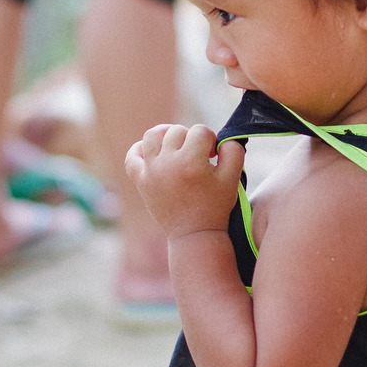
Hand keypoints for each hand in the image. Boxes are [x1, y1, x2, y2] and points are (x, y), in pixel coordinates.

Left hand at [125, 123, 244, 239]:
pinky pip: (132, 156)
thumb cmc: (215, 206)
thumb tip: (221, 139)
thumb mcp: (232, 179)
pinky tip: (154, 153)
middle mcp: (168, 163)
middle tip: (199, 157)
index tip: (213, 156)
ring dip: (166, 135)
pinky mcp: (141, 181)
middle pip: (177, 131)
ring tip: (177, 146)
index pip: (200, 131)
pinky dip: (140, 149)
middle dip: (191, 139)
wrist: (194, 235)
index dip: (210, 140)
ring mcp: (151, 171)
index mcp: (192, 162)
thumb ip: (233, 151)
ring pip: (152, 135)